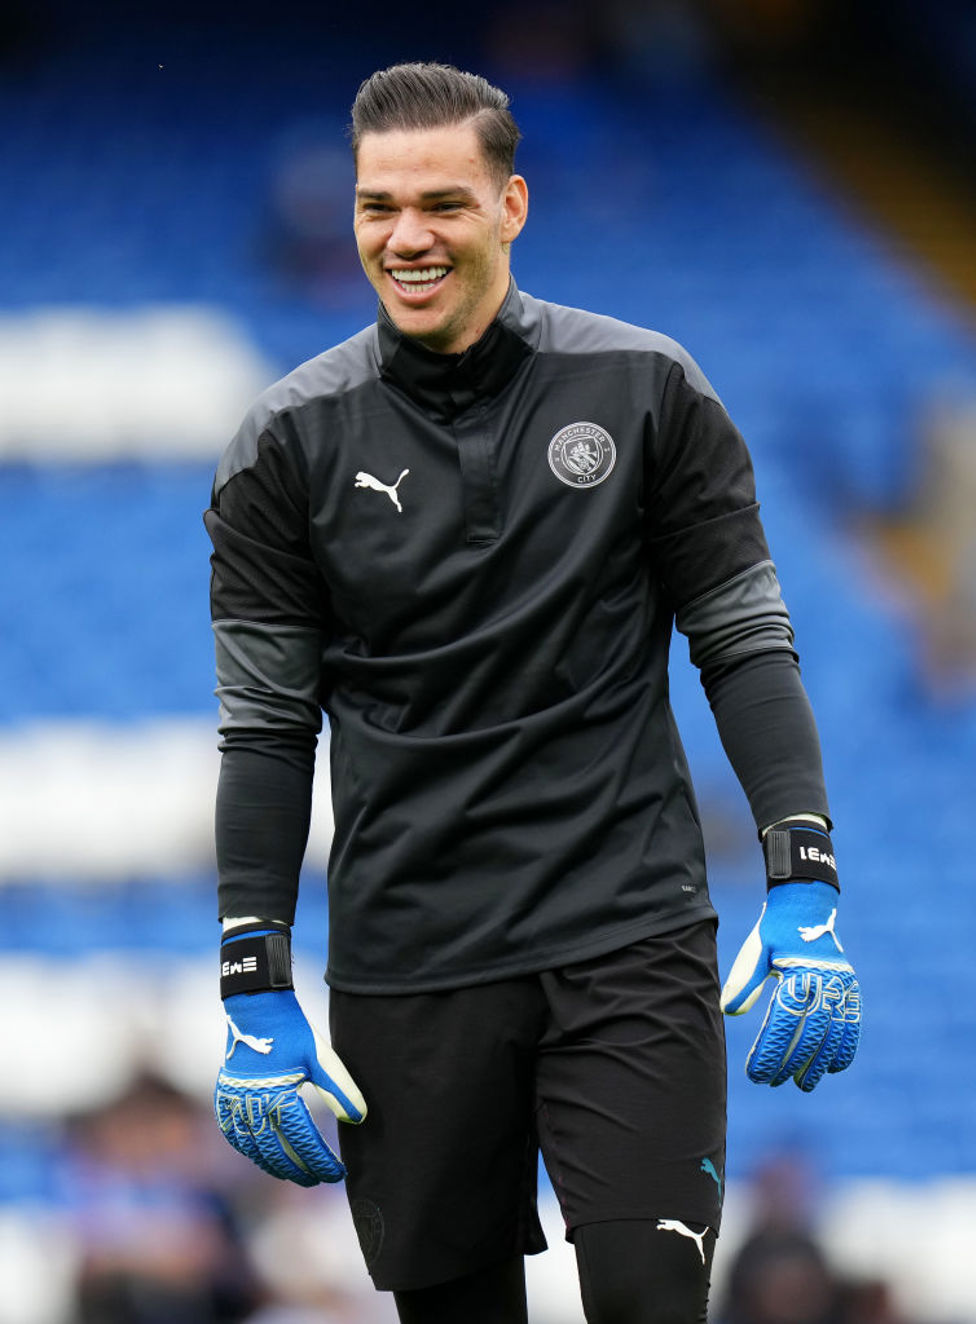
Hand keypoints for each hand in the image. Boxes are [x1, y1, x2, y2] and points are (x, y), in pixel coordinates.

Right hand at [215, 989, 365, 1184]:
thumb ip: (340, 1090)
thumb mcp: (322, 1058)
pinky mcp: (224, 1097)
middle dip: (300, 1170)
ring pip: (254, 1149)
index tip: (338, 1173)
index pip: (304, 1142)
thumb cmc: (293, 1032)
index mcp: (279, 1096)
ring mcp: (235, 1103)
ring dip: (275, 1165)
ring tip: (295, 1174)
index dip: (322, 1162)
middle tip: (320, 1178)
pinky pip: (234, 1135)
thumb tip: (359, 1118)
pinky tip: (263, 1156)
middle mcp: (253, 1105)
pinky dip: (250, 1150)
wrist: (257, 1008)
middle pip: (278, 1153)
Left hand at [720, 881, 859, 1090]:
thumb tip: (729, 1012)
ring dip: (819, 1063)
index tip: (755, 1074)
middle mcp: (823, 982)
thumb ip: (744, 981)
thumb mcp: (756, 951)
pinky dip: (845, 1047)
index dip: (770, 1052)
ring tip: (803, 1084)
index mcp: (797, 973)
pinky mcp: (849, 988)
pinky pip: (851, 1023)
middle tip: (772, 1082)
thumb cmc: (775, 931)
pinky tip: (833, 1067)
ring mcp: (841, 986)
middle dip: (790, 1063)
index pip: (782, 1023)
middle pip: (808, 1035)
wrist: (806, 904)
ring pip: (833, 1034)